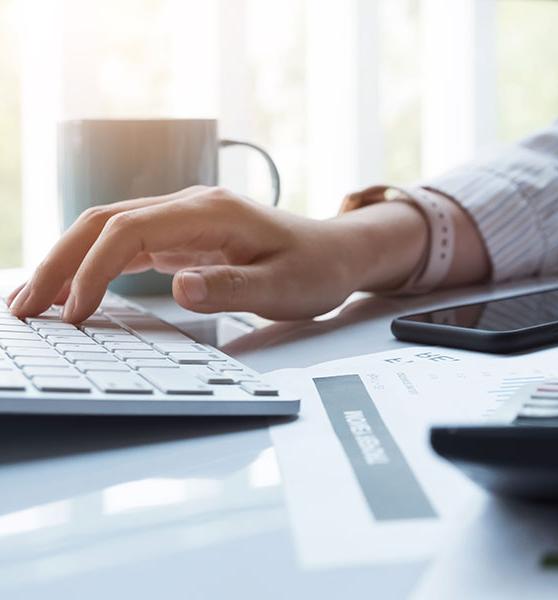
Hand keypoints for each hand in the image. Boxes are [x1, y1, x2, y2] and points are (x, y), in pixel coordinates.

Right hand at [6, 186, 367, 321]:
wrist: (339, 253)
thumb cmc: (316, 269)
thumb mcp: (283, 287)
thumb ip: (232, 287)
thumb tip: (179, 288)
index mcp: (211, 212)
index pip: (130, 230)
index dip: (93, 269)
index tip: (74, 312)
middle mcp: (190, 207)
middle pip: (104, 222)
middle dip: (59, 262)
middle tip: (25, 308)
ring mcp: (184, 219)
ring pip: (108, 230)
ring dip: (68, 262)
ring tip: (33, 303)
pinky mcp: (183, 237)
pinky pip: (126, 245)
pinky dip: (94, 266)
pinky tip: (74, 292)